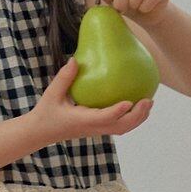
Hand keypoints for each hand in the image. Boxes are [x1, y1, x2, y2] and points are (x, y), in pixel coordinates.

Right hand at [28, 56, 153, 147]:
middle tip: (148, 100)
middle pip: (120, 127)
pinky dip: (131, 118)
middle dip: (137, 116)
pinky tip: (137, 105)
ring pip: (122, 129)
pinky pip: (118, 126)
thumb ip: (64, 78)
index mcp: (81, 121)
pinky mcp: (98, 129)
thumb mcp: (52, 94)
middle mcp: (92, 128)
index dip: (117, 112)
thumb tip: (75, 59)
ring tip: (149, 103)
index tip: (129, 102)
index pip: (103, 119)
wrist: (41, 132)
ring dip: (138, 119)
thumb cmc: (46, 113)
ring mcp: (96, 130)